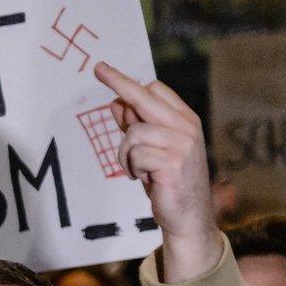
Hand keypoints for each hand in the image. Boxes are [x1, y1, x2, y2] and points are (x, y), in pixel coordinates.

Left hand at [92, 63, 215, 283]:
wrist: (187, 217)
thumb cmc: (167, 182)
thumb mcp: (151, 150)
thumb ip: (137, 126)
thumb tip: (116, 102)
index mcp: (184, 120)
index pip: (154, 90)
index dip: (128, 83)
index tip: (105, 71)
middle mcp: (186, 127)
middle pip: (145, 98)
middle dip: (119, 82)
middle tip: (98, 68)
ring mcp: (182, 145)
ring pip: (133, 133)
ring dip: (125, 155)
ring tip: (136, 170)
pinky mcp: (173, 164)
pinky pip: (135, 156)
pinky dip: (131, 169)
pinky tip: (143, 179)